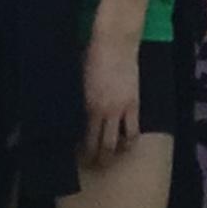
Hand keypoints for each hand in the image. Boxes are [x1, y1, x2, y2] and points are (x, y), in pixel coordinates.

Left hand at [80, 27, 142, 164]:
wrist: (115, 42)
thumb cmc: (90, 56)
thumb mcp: (78, 81)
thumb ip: (78, 100)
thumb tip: (72, 113)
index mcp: (88, 106)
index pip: (86, 138)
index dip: (83, 152)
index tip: (78, 156)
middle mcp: (105, 112)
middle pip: (104, 146)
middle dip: (99, 159)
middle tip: (95, 164)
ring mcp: (122, 109)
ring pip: (122, 141)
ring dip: (117, 152)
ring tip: (113, 157)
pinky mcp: (135, 103)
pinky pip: (134, 129)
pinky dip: (130, 139)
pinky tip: (126, 141)